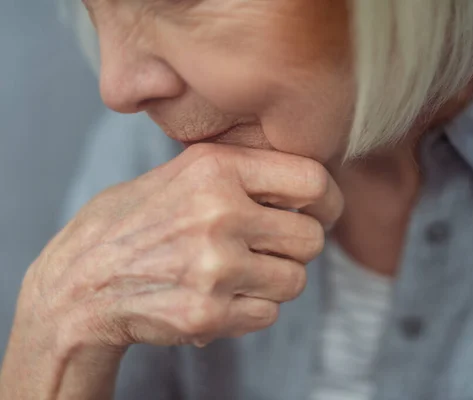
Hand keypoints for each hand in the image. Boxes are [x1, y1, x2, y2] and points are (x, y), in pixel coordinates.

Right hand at [19, 144, 342, 352]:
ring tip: (238, 272)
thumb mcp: (179, 173)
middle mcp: (218, 214)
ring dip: (275, 280)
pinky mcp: (207, 314)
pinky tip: (221, 296)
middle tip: (272, 247)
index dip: (327, 200)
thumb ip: (242, 173)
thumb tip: (310, 184)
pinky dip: (253, 309)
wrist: (79, 284)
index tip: (321, 212)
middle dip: (298, 246)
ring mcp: (214, 268)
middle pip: (311, 238)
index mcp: (214, 169)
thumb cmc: (132, 223)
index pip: (312, 180)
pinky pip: (268, 314)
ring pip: (295, 280)